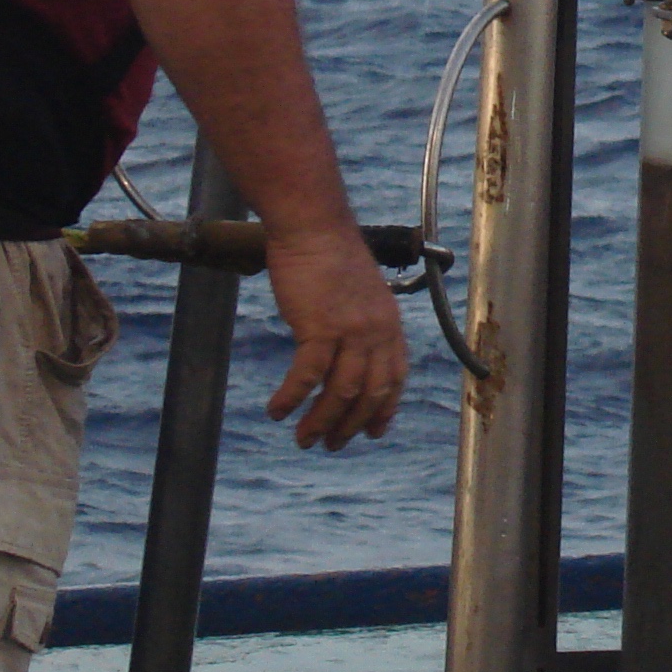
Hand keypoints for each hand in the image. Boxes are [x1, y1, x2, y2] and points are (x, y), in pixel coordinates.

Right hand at [263, 221, 409, 448]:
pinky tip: (276, 411)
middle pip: (370, 393)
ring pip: (341, 392)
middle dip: (350, 425)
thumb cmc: (328, 255)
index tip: (372, 431)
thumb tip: (349, 350)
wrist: (313, 226)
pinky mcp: (320, 327)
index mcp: (389, 324)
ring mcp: (351, 330)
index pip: (395, 377)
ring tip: (304, 439)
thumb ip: (361, 322)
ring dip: (321, 421)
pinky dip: (292, 398)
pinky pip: (307, 376)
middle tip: (330, 445)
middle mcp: (377, 331)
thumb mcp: (360, 293)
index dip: (384, 408)